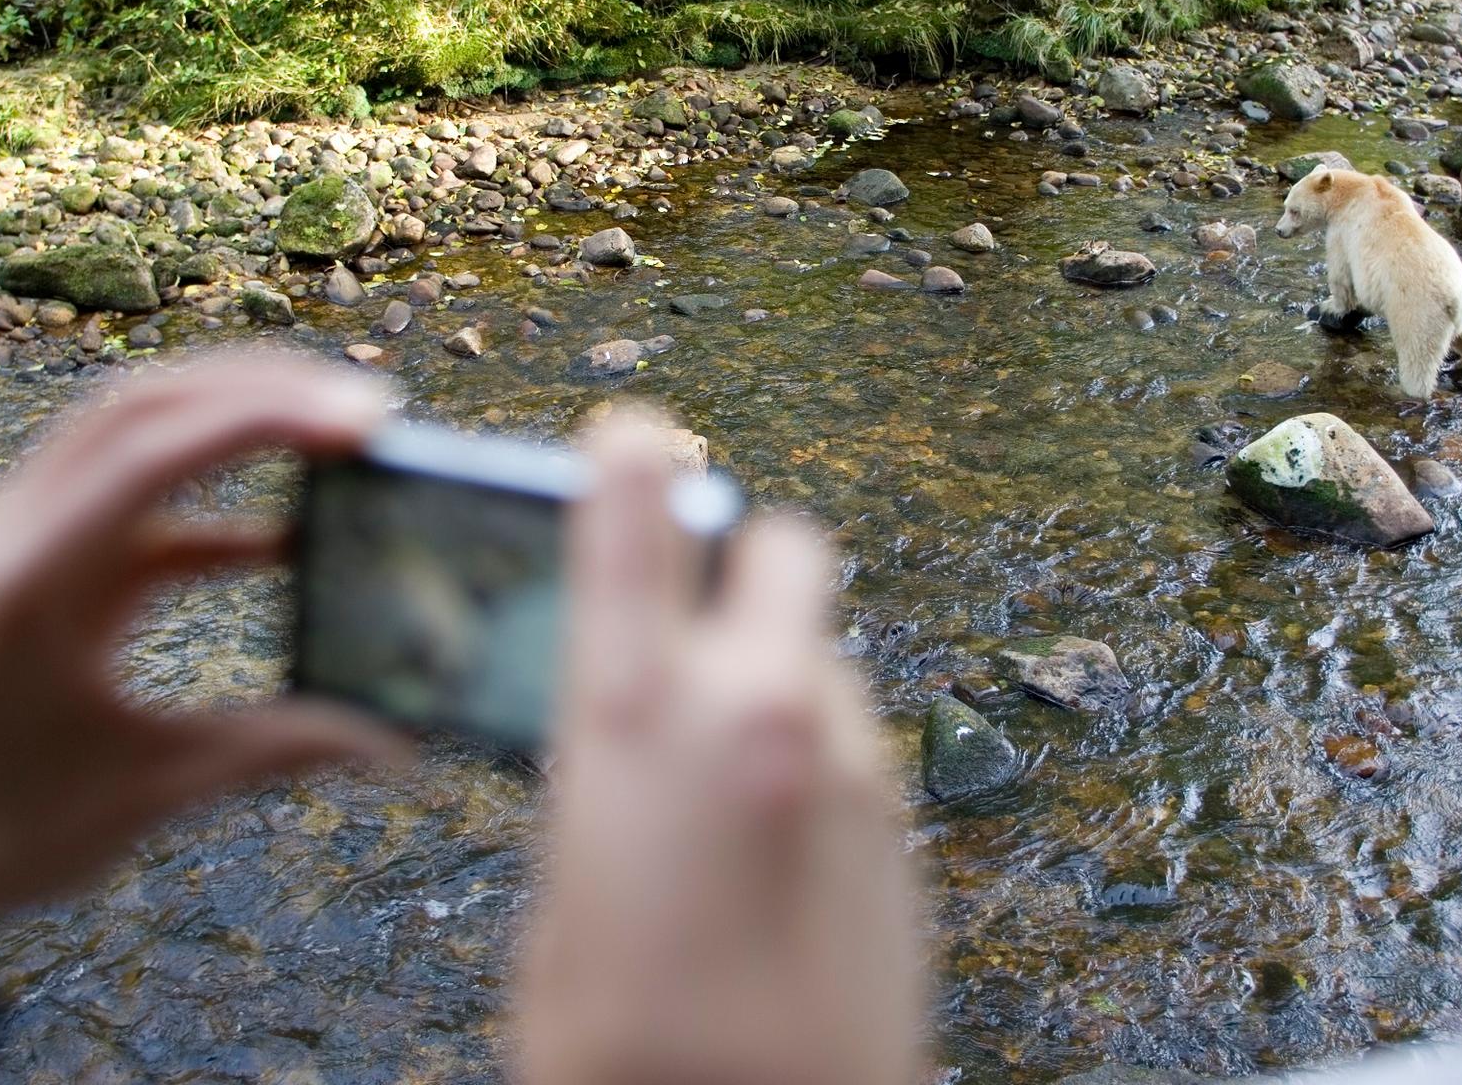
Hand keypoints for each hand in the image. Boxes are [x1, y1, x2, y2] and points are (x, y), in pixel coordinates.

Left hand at [0, 353, 410, 1044]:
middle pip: (139, 408)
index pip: (149, 453)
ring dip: (233, 423)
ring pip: (130, 433)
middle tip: (366, 412)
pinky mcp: (30, 559)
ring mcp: (9, 536)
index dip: (263, 419)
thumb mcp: (150, 791)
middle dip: (260, 391)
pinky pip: (128, 501)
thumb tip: (395, 743)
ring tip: (335, 436)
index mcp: (20, 581)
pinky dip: (209, 505)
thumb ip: (277, 749)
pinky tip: (282, 540)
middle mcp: (2, 533)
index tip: (360, 424)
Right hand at [516, 413, 923, 1084]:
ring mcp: (848, 758)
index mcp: (638, 718)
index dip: (633, 457)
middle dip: (744, 558)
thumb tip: (619, 733)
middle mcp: (759, 708)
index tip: (633, 438)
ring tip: (727, 783)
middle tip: (701, 618)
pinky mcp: (903, 816)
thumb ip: (599, 783)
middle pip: (784, 541)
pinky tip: (775, 844)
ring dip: (777, 677)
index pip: (638, 516)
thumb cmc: (635, 1052)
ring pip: (818, 650)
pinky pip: (852, 733)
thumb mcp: (558, 902)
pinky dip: (813, 752)